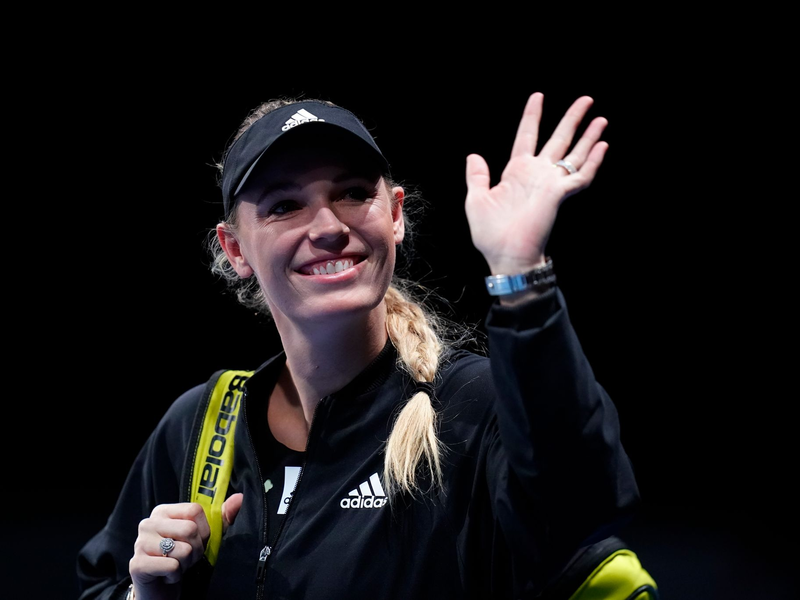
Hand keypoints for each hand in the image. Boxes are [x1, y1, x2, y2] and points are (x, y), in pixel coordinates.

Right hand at [128, 495, 242, 599]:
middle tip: (186, 558)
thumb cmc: (182, 558)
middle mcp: (148, 523)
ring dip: (186, 564)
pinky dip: (176, 576)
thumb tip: (240, 498)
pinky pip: (172, 567)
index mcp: (164, 511)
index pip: (194, 510)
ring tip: (177, 566)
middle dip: (195, 550)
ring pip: (183, 550)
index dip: (203, 530)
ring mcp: (140, 543)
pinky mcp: (137, 565)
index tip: (196, 541)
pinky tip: (168, 576)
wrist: (160, 589)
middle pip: (190, 530)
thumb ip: (222, 517)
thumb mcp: (203, 537)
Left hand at [465, 92, 608, 274]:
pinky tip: (602, 146)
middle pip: (558, 139)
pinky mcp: (559, 195)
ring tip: (601, 119)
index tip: (538, 96)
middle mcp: (536, 174)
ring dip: (588, 137)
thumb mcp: (477, 200)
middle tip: (587, 99)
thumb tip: (473, 155)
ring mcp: (550, 183)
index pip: (526, 136)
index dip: (532, 116)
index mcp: (516, 172)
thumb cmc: (490, 234)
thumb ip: (478, 177)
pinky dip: (592, 162)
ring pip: (574, 154)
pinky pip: (580, 176)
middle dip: (572, 119)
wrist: (505, 256)